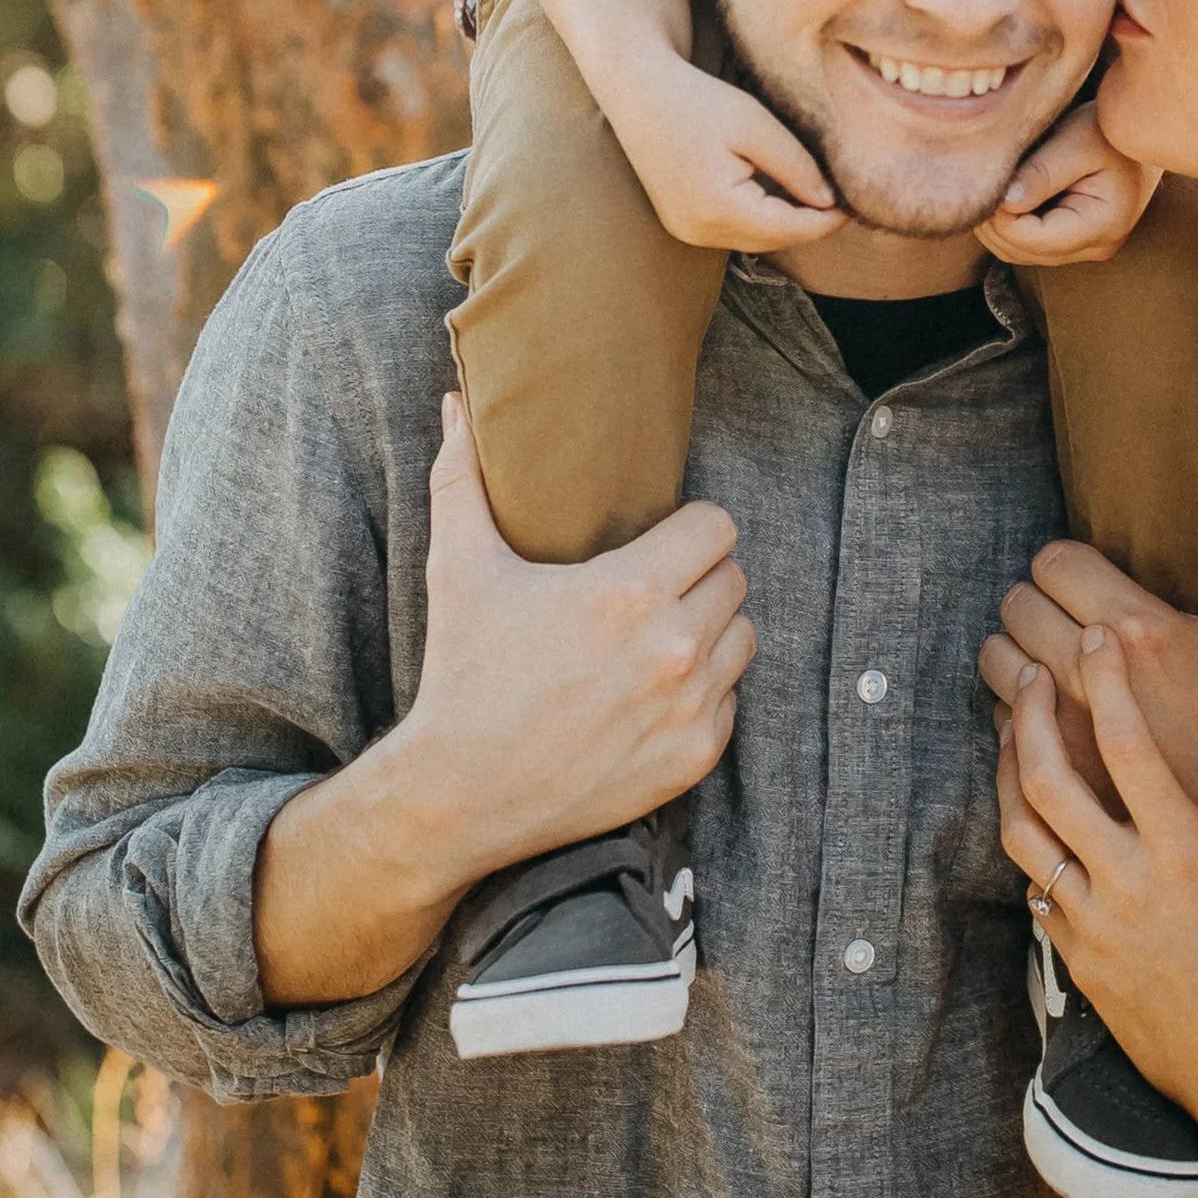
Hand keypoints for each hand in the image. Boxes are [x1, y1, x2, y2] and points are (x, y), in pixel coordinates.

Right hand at [400, 394, 757, 865]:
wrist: (461, 794)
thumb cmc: (463, 673)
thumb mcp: (458, 568)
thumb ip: (461, 477)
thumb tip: (454, 403)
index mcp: (629, 592)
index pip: (718, 527)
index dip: (691, 527)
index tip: (662, 538)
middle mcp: (673, 649)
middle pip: (734, 580)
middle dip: (699, 578)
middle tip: (655, 588)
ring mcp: (689, 708)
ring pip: (743, 639)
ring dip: (711, 632)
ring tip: (660, 636)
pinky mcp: (694, 758)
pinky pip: (731, 701)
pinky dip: (703, 695)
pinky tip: (655, 693)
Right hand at [613, 51, 846, 256]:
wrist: (637, 92)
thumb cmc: (696, 100)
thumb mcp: (756, 126)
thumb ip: (797, 167)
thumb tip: (828, 201)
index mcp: (720, 209)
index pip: (791, 229)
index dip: (827, 221)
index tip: (856, 206)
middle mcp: (700, 231)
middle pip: (773, 241)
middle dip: (809, 225)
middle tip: (842, 202)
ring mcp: (686, 231)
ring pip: (754, 240)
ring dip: (785, 224)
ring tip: (816, 198)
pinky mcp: (681, 224)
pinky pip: (733, 231)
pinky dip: (760, 219)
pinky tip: (778, 195)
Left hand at [977, 97, 1158, 267]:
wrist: (1135, 137)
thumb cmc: (1108, 131)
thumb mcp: (1076, 139)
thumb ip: (1041, 173)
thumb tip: (1004, 203)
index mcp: (1102, 224)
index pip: (1030, 238)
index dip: (999, 214)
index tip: (990, 179)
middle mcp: (1096, 246)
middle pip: (1020, 251)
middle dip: (993, 221)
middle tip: (984, 181)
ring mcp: (1085, 248)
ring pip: (1018, 253)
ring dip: (996, 225)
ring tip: (994, 186)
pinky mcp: (1073, 242)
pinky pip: (1027, 245)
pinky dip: (1007, 225)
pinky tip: (1005, 195)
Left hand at [978, 466, 1197, 847]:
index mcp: (1144, 637)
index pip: (1054, 563)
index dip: (1061, 564)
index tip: (1078, 579)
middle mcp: (1092, 686)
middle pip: (1017, 610)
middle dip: (1033, 607)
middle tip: (1058, 618)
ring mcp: (1066, 740)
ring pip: (997, 671)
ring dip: (1014, 663)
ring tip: (1042, 664)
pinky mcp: (1050, 778)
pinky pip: (1000, 731)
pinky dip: (1013, 720)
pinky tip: (1041, 720)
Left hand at [996, 630, 1197, 1197]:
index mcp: (1186, 854)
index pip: (1131, 746)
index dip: (1109, 682)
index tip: (1099, 638)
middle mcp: (1129, 885)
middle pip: (1048, 780)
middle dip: (1030, 716)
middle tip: (1031, 675)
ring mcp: (1095, 928)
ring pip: (1023, 834)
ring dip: (1009, 777)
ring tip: (1015, 738)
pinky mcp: (1078, 965)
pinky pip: (1036, 892)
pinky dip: (1033, 849)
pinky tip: (1040, 826)